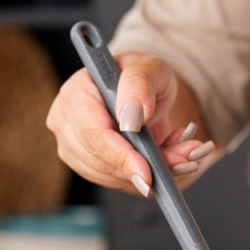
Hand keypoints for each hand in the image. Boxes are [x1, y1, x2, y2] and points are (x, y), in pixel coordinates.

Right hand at [46, 52, 215, 196]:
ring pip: (112, 177)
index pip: (93, 135)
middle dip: (143, 167)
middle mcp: (67, 122)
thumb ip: (139, 85)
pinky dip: (145, 175)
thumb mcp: (149, 68)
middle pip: (101, 161)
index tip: (147, 173)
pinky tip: (165, 158)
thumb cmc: (143, 74)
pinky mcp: (90, 164)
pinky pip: (119, 181)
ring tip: (180, 155)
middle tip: (182, 160)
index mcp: (76, 93)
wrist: (144, 90)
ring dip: (149, 173)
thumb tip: (132, 117)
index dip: (120, 157)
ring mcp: (74, 146)